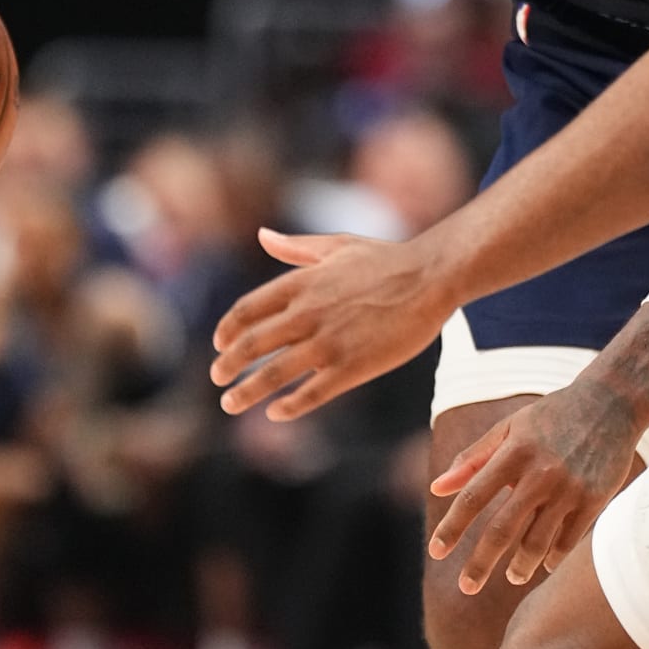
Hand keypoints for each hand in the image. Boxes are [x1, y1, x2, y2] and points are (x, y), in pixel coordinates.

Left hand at [210, 228, 457, 419]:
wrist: (431, 278)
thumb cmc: (387, 259)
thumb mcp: (338, 244)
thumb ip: (296, 246)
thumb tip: (262, 235)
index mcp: (301, 283)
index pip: (247, 310)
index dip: (227, 330)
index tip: (220, 343)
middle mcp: (307, 313)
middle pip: (251, 345)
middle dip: (227, 365)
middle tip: (218, 378)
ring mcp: (328, 342)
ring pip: (273, 374)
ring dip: (246, 393)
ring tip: (230, 404)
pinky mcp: (352, 367)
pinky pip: (310, 394)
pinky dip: (288, 407)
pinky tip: (276, 413)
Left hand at [429, 383, 645, 594]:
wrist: (611, 402)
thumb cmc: (552, 416)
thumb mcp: (509, 428)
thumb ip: (472, 458)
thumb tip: (436, 488)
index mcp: (513, 453)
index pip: (473, 497)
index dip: (452, 527)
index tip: (436, 551)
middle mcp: (539, 473)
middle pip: (502, 529)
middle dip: (480, 563)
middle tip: (467, 587)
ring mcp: (569, 488)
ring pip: (537, 542)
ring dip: (521, 566)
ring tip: (512, 576)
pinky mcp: (594, 498)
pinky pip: (569, 539)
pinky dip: (554, 556)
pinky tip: (545, 564)